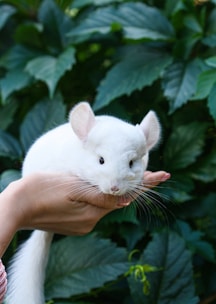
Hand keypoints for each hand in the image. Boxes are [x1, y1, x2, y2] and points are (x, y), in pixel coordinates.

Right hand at [0, 170, 169, 256]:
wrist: (16, 205)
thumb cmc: (43, 190)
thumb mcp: (74, 188)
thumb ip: (101, 197)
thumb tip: (126, 202)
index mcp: (92, 213)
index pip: (126, 197)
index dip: (145, 185)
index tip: (164, 176)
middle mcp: (90, 221)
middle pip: (116, 200)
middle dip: (131, 186)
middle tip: (151, 173)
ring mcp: (81, 223)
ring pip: (103, 202)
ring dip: (112, 190)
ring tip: (123, 178)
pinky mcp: (72, 222)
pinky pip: (91, 206)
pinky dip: (99, 195)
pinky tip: (97, 187)